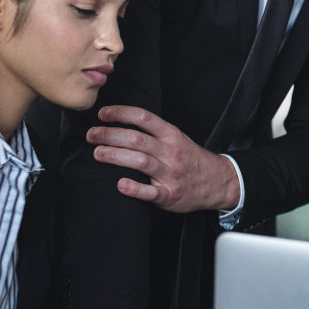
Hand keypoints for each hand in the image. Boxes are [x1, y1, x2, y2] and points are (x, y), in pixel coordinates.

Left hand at [89, 105, 239, 213]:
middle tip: (92, 135)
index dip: (120, 113)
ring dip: (115, 156)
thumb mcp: (176, 138)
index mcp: (171, 135)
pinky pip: (150, 192)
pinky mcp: (169, 195)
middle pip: (136, 139)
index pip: (143, 117)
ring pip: (140, 161)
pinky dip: (134, 188)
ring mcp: (170, 174)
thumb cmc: (190, 159)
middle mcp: (170, 152)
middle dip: (109, 135)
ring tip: (97, 153)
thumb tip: (119, 123)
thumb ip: (153, 132)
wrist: (217, 181)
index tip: (102, 114)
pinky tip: (120, 184)